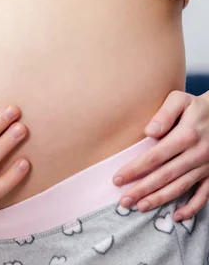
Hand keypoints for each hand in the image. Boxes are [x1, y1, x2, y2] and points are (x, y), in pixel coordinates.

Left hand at [114, 90, 208, 220]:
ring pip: (181, 187)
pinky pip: (205, 195)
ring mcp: (206, 166)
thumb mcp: (180, 100)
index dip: (135, 169)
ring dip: (160, 199)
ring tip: (140, 207)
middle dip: (142, 190)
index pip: (154, 157)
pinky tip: (178, 216)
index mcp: (186, 135)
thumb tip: (149, 131)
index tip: (117, 179)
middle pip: (165, 176)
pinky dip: (193, 207)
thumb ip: (165, 113)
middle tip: (124, 201)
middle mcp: (196, 154)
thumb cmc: (197, 106)